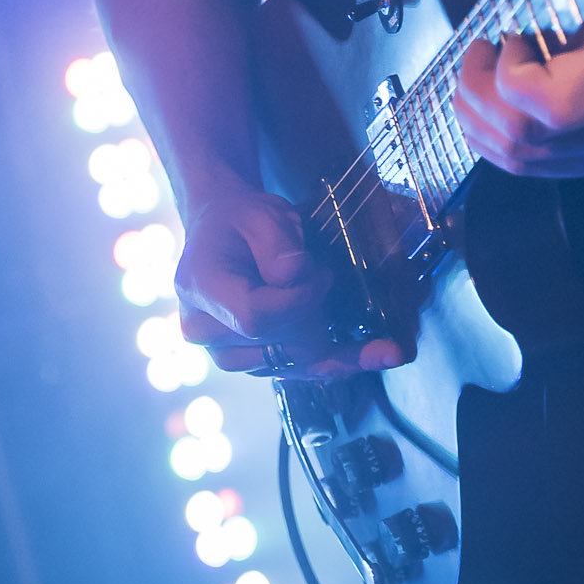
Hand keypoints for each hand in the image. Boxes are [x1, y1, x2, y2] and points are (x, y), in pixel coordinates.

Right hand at [175, 183, 407, 378]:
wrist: (224, 234)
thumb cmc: (241, 220)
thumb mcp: (258, 211)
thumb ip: (275, 239)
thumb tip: (295, 274)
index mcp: (200, 287)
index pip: (255, 316)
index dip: (299, 300)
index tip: (319, 273)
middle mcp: (204, 332)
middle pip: (281, 343)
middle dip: (316, 311)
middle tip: (321, 273)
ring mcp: (227, 354)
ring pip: (296, 362)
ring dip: (327, 332)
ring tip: (326, 294)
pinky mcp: (253, 363)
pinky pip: (303, 371)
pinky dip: (344, 360)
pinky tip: (384, 353)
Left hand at [450, 0, 583, 178]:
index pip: (553, 105)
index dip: (506, 76)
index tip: (503, 35)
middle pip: (525, 137)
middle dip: (474, 98)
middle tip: (473, 58)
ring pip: (524, 160)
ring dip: (480, 121)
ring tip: (477, 79)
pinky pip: (538, 168)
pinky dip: (499, 142)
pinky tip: (494, 104)